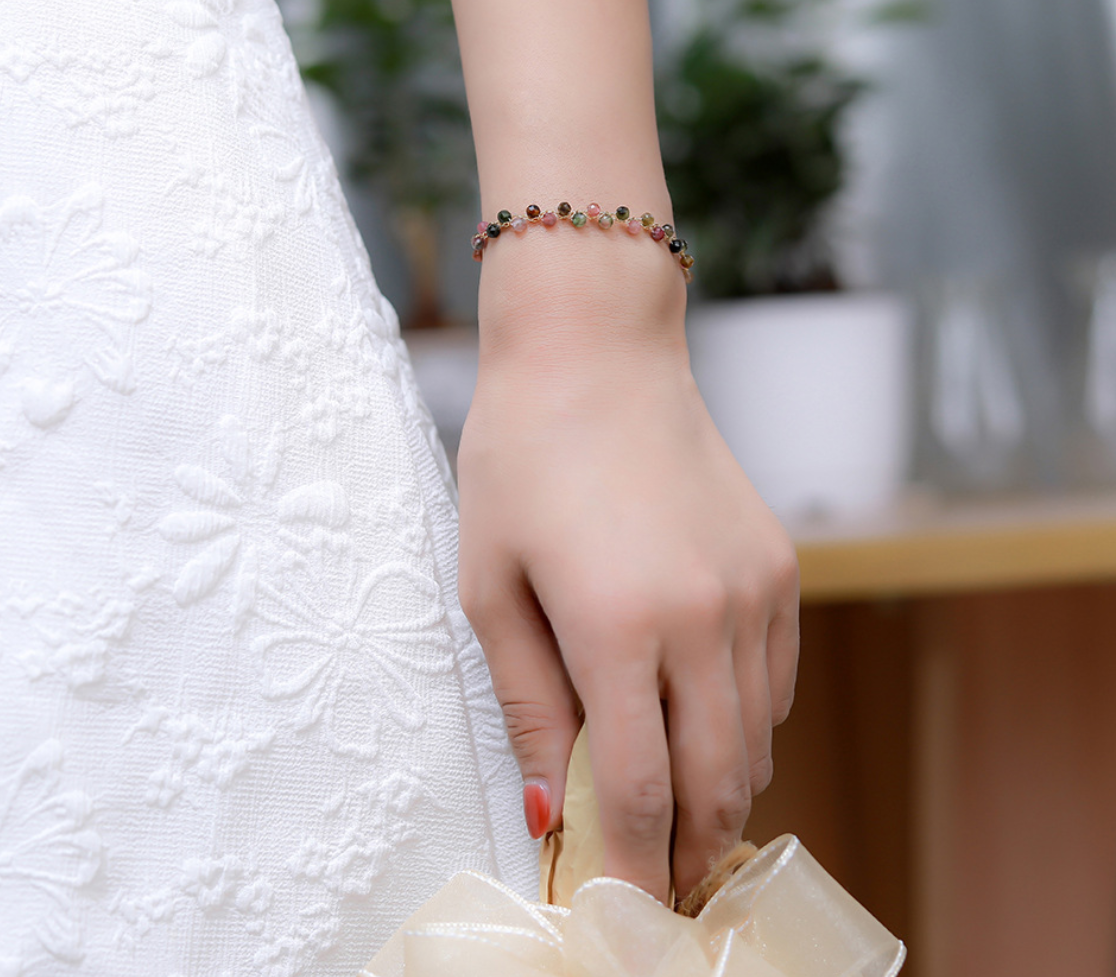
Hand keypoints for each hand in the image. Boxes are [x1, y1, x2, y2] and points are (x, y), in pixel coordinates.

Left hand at [457, 228, 799, 901]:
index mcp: (619, 626)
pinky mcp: (779, 566)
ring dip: (722, 790)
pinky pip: (777, 680)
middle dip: (690, 850)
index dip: (634, 868)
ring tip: (680, 814)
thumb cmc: (522, 459)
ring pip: (758, 738)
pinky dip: (746, 723)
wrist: (595, 354)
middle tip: (659, 883)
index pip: (640, 791)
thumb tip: (551, 806)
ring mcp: (755, 590)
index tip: (625, 914)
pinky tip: (705, 722)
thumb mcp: (490, 584)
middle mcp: (705, 617)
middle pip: (718, 781)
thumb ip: (526, 701)